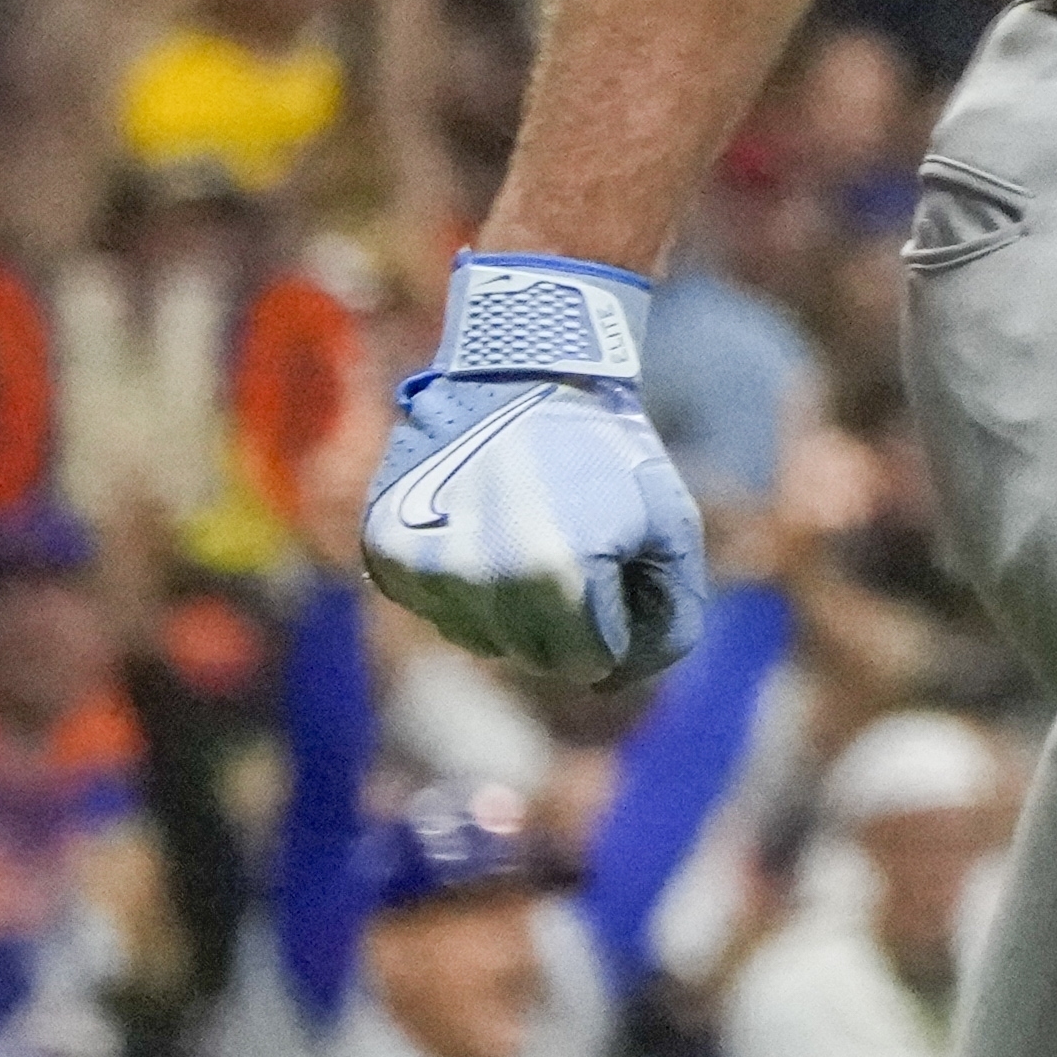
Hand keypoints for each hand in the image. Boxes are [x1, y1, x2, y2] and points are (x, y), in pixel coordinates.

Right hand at [357, 252, 709, 692]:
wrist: (525, 371)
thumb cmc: (610, 451)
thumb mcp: (671, 528)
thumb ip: (668, 620)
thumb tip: (613, 684)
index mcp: (557, 577)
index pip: (593, 662)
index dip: (616, 617)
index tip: (614, 558)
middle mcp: (481, 580)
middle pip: (534, 657)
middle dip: (566, 618)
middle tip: (572, 541)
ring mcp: (425, 566)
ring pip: (480, 639)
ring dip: (511, 603)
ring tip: (526, 528)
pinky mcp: (386, 549)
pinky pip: (435, 607)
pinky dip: (463, 582)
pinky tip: (481, 526)